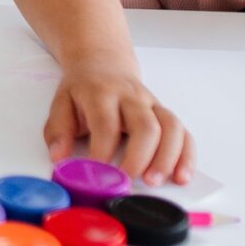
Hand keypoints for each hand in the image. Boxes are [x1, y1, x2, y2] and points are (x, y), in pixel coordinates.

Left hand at [44, 55, 193, 184]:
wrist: (103, 64)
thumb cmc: (83, 90)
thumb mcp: (61, 103)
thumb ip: (58, 131)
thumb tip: (59, 159)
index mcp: (101, 93)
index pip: (106, 123)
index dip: (102, 150)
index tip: (97, 174)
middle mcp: (131, 97)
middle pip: (145, 125)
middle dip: (139, 156)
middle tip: (128, 180)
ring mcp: (152, 104)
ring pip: (170, 128)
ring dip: (167, 157)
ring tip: (154, 181)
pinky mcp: (165, 114)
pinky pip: (184, 133)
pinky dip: (186, 156)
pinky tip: (181, 177)